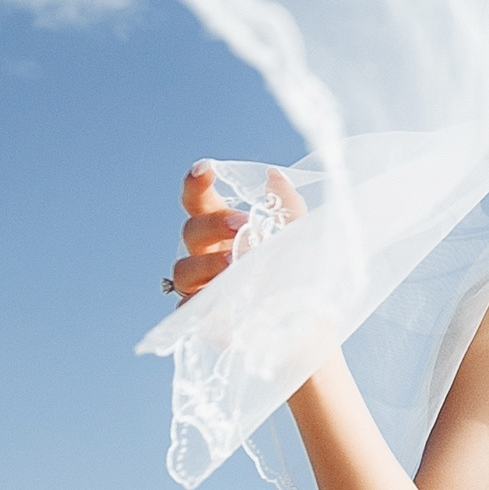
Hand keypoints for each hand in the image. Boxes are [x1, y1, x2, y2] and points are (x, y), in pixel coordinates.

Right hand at [171, 160, 303, 303]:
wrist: (305, 320)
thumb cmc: (296, 272)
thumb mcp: (297, 234)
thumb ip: (286, 203)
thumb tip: (274, 175)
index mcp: (224, 228)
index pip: (199, 201)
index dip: (196, 183)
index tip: (205, 169)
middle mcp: (207, 254)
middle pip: (191, 230)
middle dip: (213, 223)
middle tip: (241, 225)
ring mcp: (201, 285)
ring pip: (183, 269)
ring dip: (206, 263)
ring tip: (233, 264)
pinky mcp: (200, 316)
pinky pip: (185, 307)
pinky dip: (200, 301)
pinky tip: (223, 300)